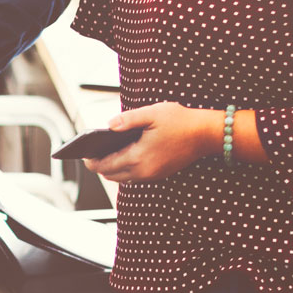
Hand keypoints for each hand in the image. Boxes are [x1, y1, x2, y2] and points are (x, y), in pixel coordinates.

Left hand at [82, 102, 223, 183]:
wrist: (208, 134)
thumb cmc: (181, 121)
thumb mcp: (152, 113)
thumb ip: (127, 119)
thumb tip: (108, 125)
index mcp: (138, 158)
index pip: (105, 166)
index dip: (91, 161)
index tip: (84, 155)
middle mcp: (143, 172)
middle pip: (111, 175)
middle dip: (100, 165)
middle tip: (92, 154)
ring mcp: (152, 176)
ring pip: (122, 179)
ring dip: (112, 169)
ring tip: (106, 154)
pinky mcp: (160, 175)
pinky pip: (135, 178)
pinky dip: (126, 170)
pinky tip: (124, 156)